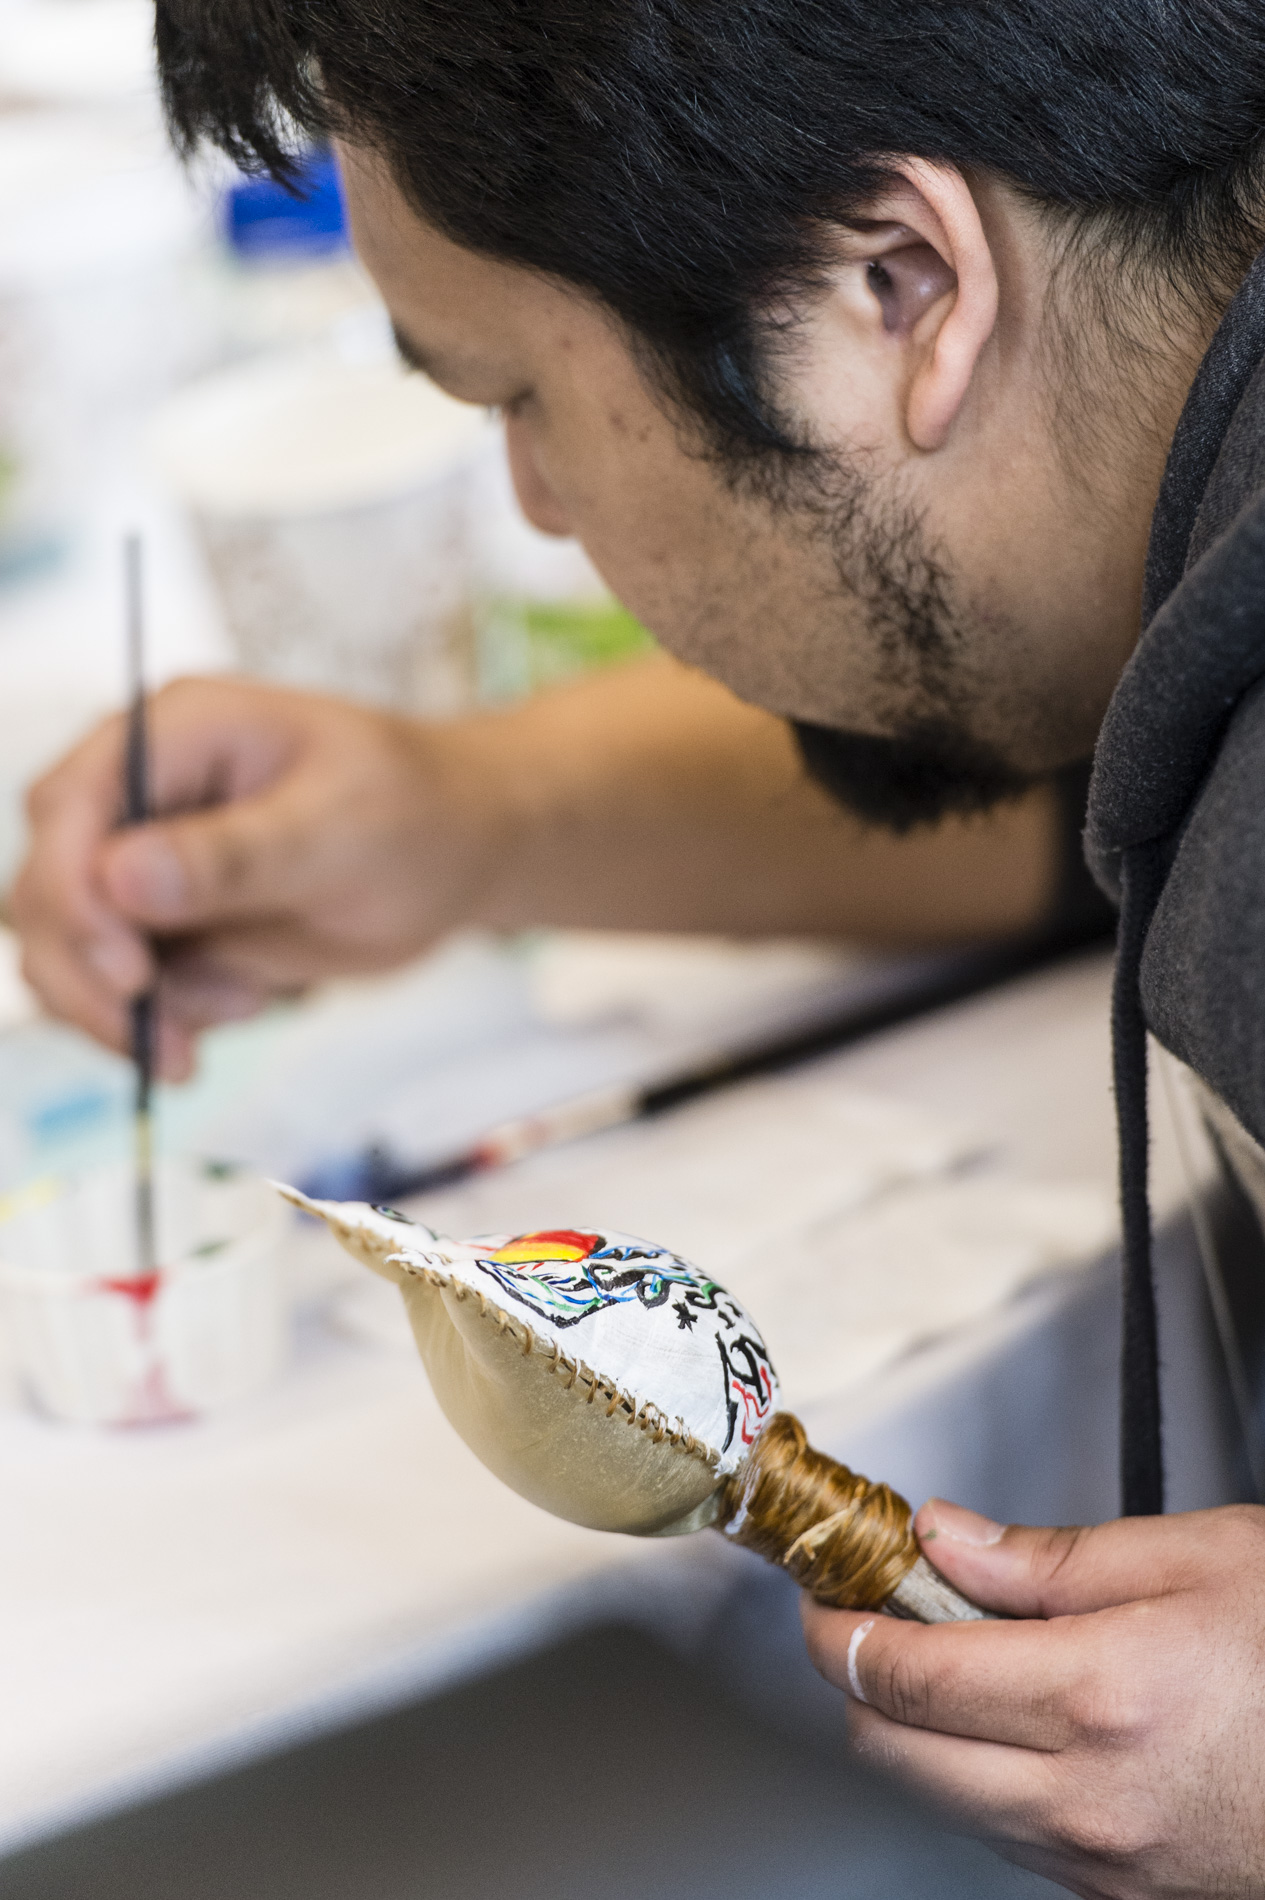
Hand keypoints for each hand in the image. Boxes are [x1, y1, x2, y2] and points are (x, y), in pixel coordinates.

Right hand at [12, 676, 514, 1080]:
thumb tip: (122, 878)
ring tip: (239, 1012)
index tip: (133, 973)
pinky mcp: (163, 919)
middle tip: (169, 1042)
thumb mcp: (340, 831)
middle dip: (90, 974)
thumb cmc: (416, 814)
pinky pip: (117, 983)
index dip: (76, 894)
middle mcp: (141, 789)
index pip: (69, 807)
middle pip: (45, 885)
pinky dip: (160, 1015)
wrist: (459, 852)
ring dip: (126, 1008)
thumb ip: (232, 857)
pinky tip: (243, 1006)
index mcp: (176, 732)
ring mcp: (145, 857)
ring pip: (67, 947)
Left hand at [803, 1499, 1264, 1898]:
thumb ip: (1045, 1556)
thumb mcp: (1195, 1557)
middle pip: (894, 1752)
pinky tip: (1013, 1716)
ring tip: (951, 1653)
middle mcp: (1088, 1800)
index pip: (903, 1674)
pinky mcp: (1121, 1898)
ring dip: (914, 1729)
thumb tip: (941, 1538)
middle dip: (859, 1678)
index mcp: (1100, 1697)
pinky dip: (976, 1775)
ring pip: (940, 1801)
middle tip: (869, 1613)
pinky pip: (1005, 1836)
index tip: (826, 1589)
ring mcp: (1103, 1865)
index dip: (839, 1625)